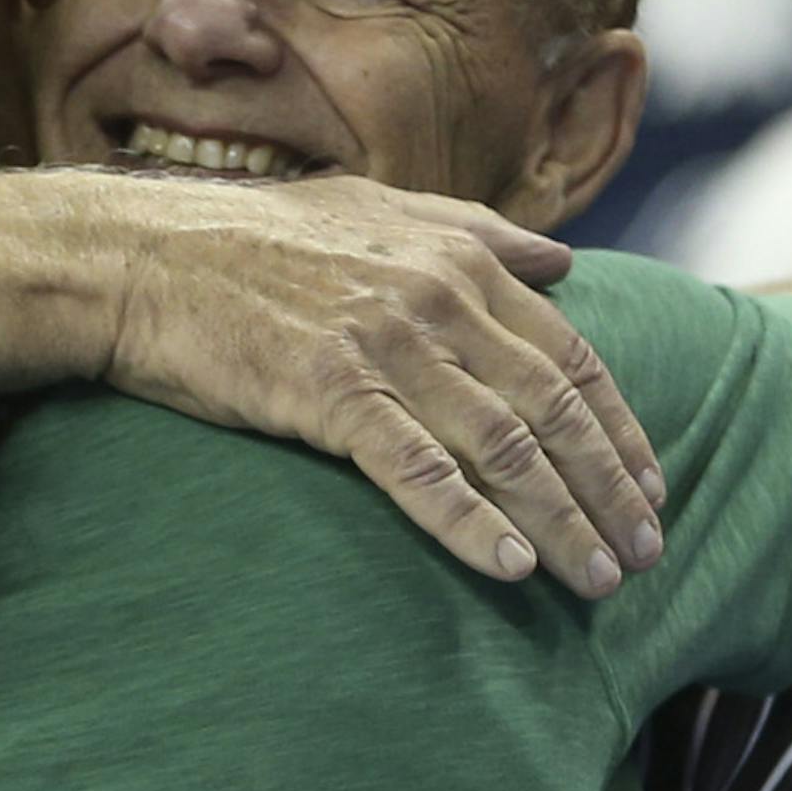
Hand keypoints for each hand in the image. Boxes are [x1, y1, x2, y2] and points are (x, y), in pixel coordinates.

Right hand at [0, 169, 665, 592]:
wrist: (139, 255)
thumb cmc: (251, 239)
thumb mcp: (375, 210)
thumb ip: (478, 235)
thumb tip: (566, 264)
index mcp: (457, 260)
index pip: (569, 356)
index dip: (619, 430)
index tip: (652, 490)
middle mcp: (435, 299)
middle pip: (552, 409)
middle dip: (609, 490)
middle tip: (645, 556)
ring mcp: (383, 346)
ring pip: (502, 445)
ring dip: (560, 519)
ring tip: (596, 579)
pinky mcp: (326, 393)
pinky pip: (416, 471)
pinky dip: (469, 522)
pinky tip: (508, 568)